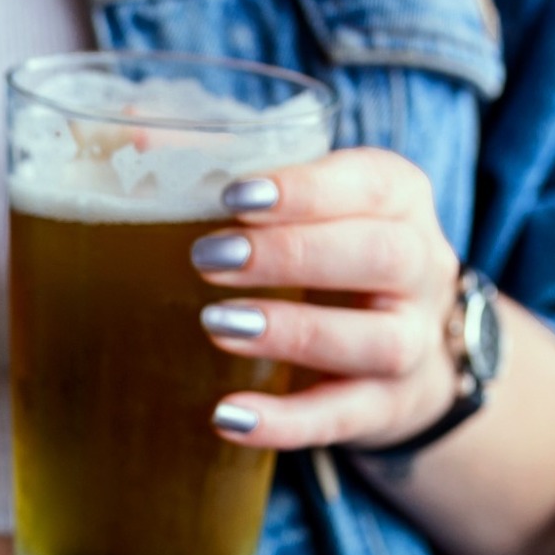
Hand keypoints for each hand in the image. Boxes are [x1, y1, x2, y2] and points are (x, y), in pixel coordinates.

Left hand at [191, 148, 463, 451]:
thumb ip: (226, 167)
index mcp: (398, 200)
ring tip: (216, 325)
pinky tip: (228, 417)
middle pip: (381, 255)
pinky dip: (286, 422)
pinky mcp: (386, 408)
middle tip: (208, 256)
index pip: (372, 184)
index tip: (235, 193)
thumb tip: (133, 132)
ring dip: (294, 332)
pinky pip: (343, 418)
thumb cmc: (327, 257)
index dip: (307, 189)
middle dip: (294, 254)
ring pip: (376, 340)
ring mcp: (412, 343)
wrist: (402, 353)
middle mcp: (421, 268)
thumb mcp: (298, 206)